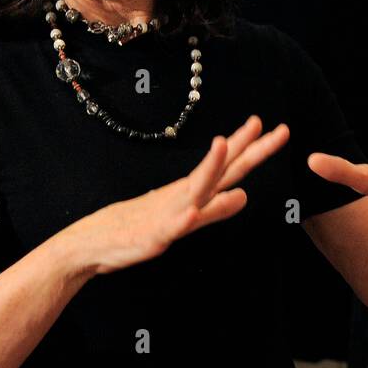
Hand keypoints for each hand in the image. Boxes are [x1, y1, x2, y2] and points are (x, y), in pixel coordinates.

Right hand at [66, 114, 288, 275]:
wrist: (93, 241)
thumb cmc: (140, 226)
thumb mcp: (186, 218)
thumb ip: (216, 208)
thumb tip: (245, 194)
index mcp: (192, 190)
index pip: (227, 164)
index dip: (248, 144)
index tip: (273, 126)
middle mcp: (185, 195)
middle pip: (223, 169)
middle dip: (248, 148)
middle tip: (274, 126)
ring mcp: (170, 213)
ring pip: (195, 189)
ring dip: (209, 167)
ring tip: (222, 144)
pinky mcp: (155, 235)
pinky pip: (171, 228)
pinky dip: (183, 220)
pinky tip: (192, 213)